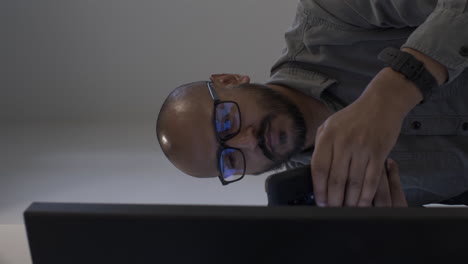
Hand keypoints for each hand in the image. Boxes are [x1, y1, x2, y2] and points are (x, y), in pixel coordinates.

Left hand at [311, 68, 416, 206]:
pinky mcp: (379, 152)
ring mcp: (362, 148)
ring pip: (354, 182)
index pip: (319, 168)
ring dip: (350, 201)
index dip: (318, 188)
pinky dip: (366, 195)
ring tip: (346, 210)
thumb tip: (314, 170)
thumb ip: (321, 144)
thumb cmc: (354, 116)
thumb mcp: (330, 124)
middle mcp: (344, 142)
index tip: (320, 201)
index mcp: (328, 136)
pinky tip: (362, 203)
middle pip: (336, 179)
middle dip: (333, 199)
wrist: (381, 103)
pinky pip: (372, 180)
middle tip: (332, 210)